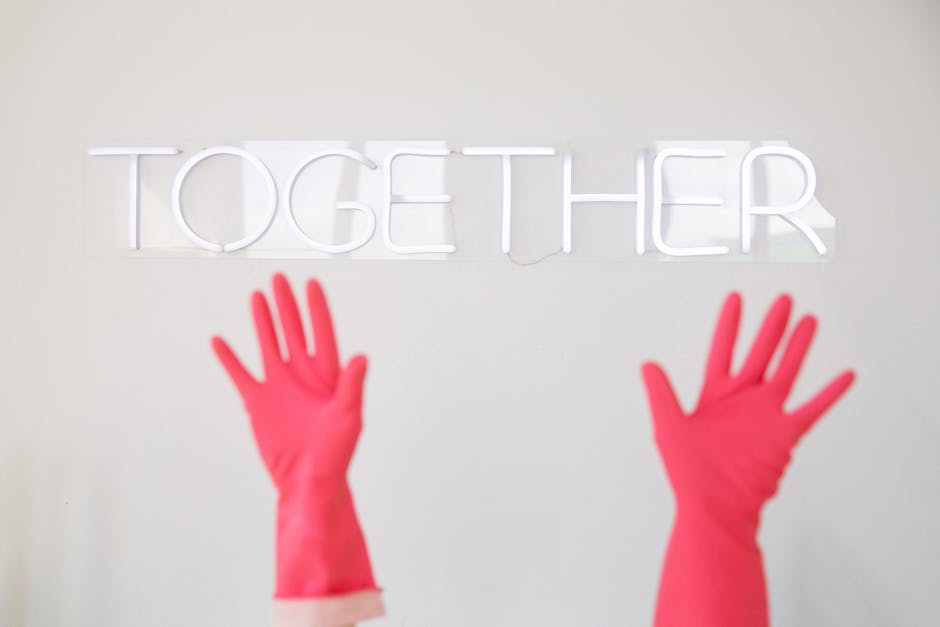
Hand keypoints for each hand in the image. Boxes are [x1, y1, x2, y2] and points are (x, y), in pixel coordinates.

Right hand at [212, 274, 366, 492]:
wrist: (309, 481)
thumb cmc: (335, 453)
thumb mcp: (348, 417)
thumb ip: (352, 386)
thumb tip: (361, 356)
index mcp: (327, 375)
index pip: (322, 333)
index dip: (316, 308)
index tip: (311, 283)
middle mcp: (302, 374)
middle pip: (293, 330)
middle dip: (287, 305)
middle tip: (279, 279)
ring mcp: (279, 386)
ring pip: (268, 344)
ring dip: (262, 322)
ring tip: (256, 296)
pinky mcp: (258, 402)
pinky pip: (241, 374)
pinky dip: (229, 359)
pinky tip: (219, 340)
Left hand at [642, 292, 854, 521]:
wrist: (714, 507)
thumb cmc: (689, 473)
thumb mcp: (669, 427)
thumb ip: (662, 394)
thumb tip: (647, 363)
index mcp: (714, 395)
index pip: (723, 350)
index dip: (729, 325)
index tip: (736, 298)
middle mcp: (743, 400)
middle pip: (760, 353)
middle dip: (771, 327)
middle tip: (784, 299)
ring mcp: (765, 415)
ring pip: (786, 371)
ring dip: (798, 347)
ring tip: (809, 321)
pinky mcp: (785, 434)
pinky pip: (812, 409)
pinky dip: (830, 393)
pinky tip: (846, 374)